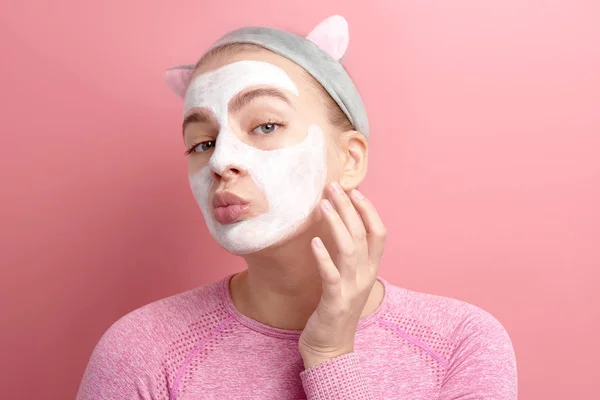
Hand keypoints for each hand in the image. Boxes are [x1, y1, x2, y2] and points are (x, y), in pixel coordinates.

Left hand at [298, 181, 386, 368]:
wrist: (330, 348)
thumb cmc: (335, 309)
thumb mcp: (348, 279)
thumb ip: (348, 255)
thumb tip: (339, 224)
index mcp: (370, 269)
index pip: (378, 233)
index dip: (369, 210)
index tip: (354, 190)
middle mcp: (365, 276)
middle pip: (362, 234)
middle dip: (349, 208)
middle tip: (333, 187)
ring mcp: (352, 290)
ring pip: (350, 250)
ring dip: (337, 225)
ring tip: (323, 205)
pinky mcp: (335, 302)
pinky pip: (332, 276)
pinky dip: (324, 257)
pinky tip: (314, 241)